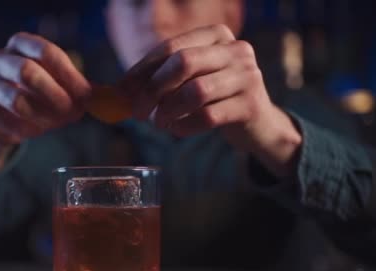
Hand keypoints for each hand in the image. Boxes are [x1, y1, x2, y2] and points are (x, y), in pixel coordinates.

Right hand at [0, 32, 90, 172]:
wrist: (3, 120)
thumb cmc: (36, 96)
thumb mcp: (57, 85)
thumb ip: (75, 88)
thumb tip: (97, 97)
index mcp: (20, 44)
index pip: (46, 51)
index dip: (69, 74)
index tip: (86, 95)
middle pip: (27, 71)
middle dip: (56, 94)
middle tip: (73, 111)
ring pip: (17, 100)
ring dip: (44, 115)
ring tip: (57, 122)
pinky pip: (11, 123)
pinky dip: (30, 130)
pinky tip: (37, 129)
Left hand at [120, 24, 301, 177]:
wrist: (258, 123)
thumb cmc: (215, 99)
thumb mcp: (191, 81)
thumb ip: (159, 80)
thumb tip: (116, 94)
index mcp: (216, 35)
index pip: (170, 47)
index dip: (141, 70)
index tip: (121, 92)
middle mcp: (236, 49)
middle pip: (183, 63)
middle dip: (153, 89)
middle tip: (137, 112)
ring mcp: (247, 76)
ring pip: (196, 91)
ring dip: (169, 111)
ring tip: (159, 123)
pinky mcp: (250, 105)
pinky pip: (208, 117)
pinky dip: (185, 126)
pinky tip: (177, 130)